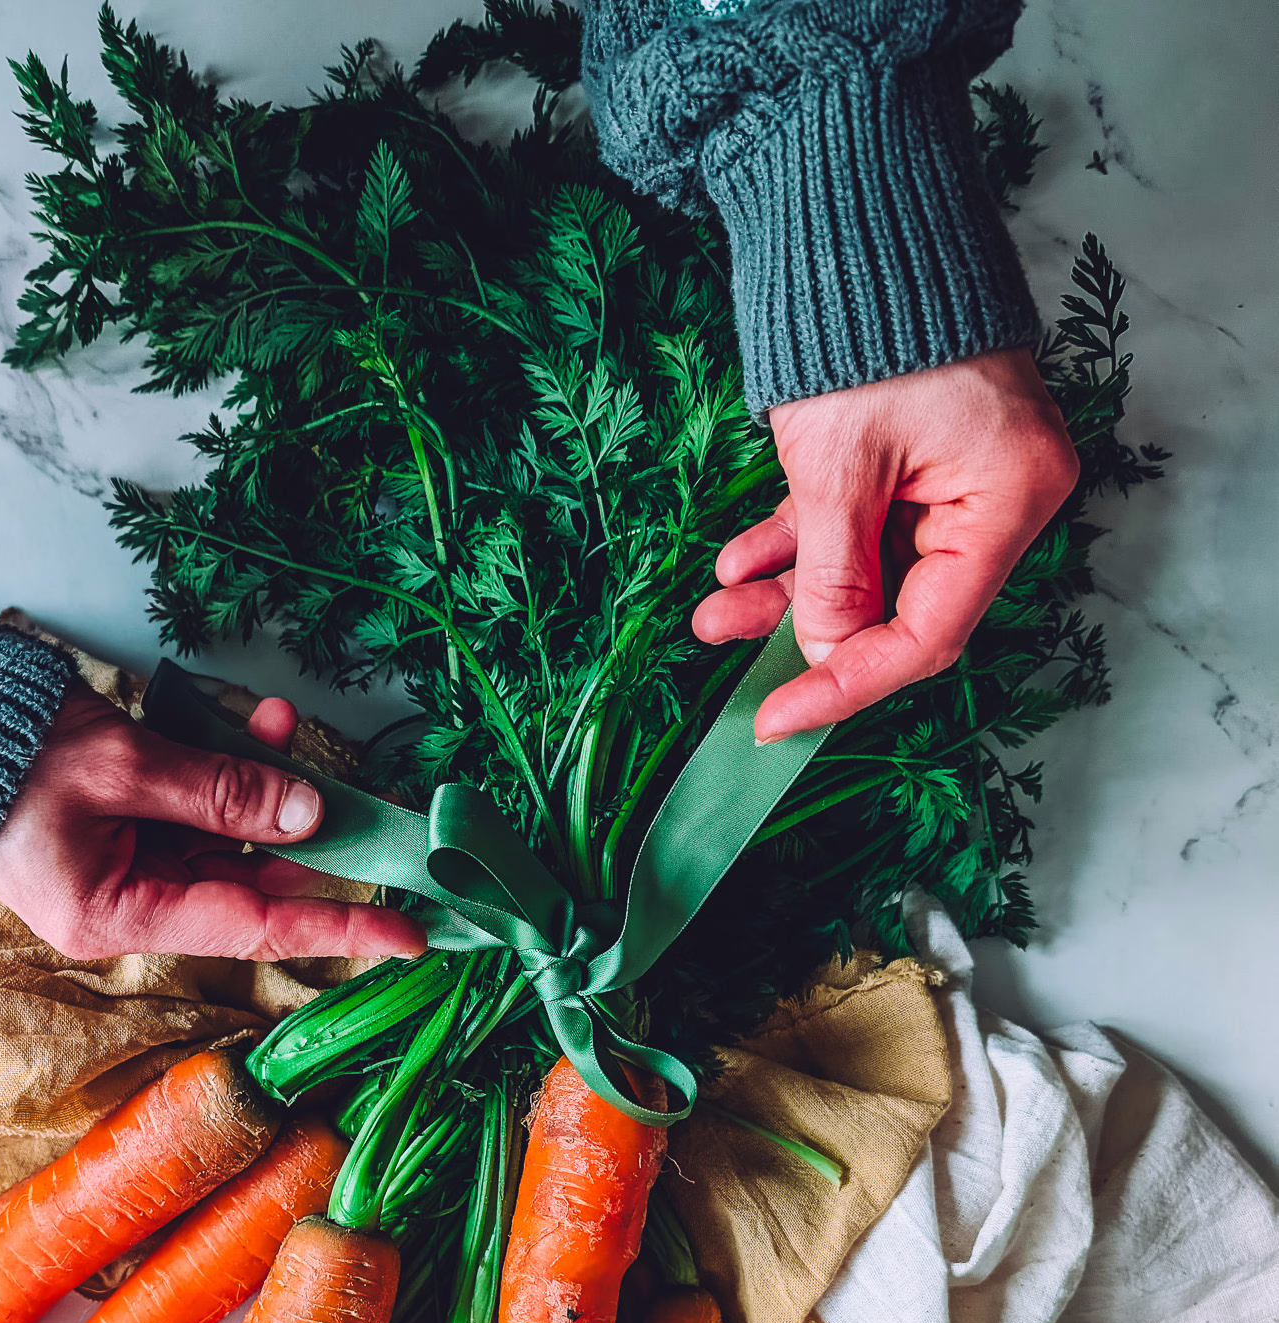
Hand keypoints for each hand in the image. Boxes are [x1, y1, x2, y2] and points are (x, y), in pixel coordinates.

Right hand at [0, 687, 426, 961]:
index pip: (254, 927)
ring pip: (232, 838)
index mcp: (119, 917)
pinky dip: (234, 768)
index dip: (339, 929)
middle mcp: (130, 902)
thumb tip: (312, 814)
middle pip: (251, 884)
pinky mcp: (126, 821)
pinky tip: (263, 726)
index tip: (410, 937)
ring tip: (293, 730)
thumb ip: (222, 793)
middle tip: (384, 817)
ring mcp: (127, 862)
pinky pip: (202, 806)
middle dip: (315, 843)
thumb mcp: (124, 769)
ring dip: (272, 788)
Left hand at [691, 349, 1079, 741]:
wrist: (859, 209)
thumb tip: (827, 654)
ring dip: (788, 590)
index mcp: (1008, 499)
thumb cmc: (865, 325)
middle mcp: (996, 496)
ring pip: (868, 567)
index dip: (850, 683)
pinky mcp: (915, 458)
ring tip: (711, 608)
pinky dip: (799, 544)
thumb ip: (836, 572)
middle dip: (805, 629)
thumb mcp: (837, 468)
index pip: (930, 633)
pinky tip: (736, 561)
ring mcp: (956, 477)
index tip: (777, 718)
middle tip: (726, 645)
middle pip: (900, 605)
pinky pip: (857, 523)